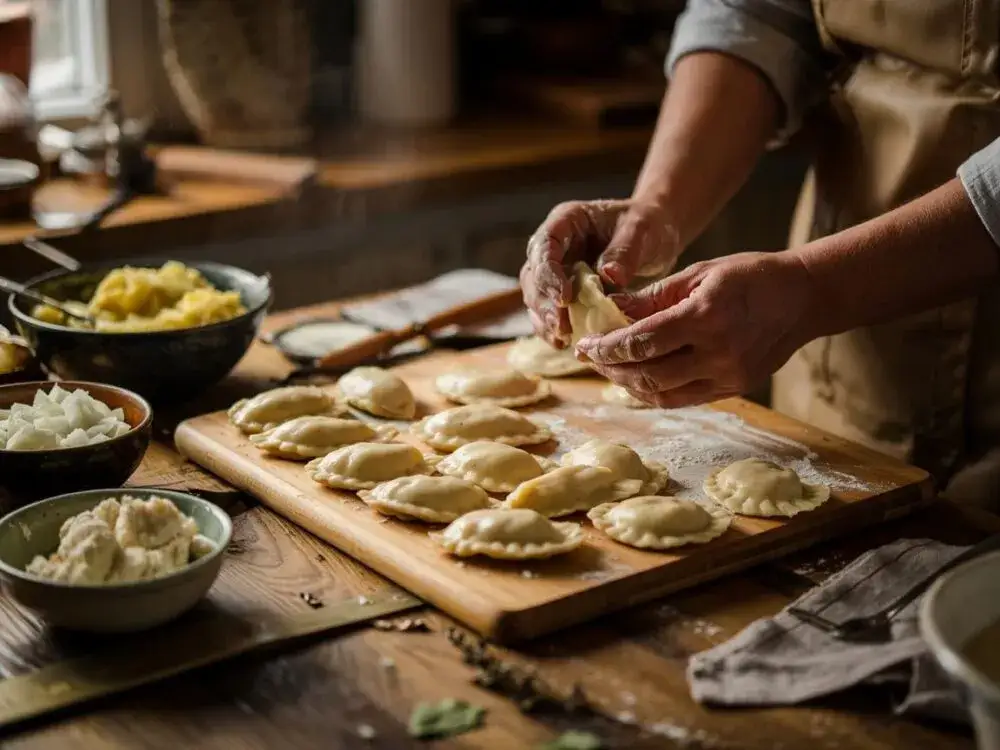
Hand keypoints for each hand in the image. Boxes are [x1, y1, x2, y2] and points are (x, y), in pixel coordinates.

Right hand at [519, 199, 680, 347]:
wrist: (654, 235)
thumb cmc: (647, 224)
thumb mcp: (642, 230)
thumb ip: (625, 251)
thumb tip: (609, 276)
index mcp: (567, 220)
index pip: (544, 245)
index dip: (549, 273)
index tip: (564, 298)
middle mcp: (554, 245)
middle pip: (533, 275)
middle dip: (544, 303)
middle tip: (561, 327)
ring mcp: (556, 269)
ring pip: (536, 296)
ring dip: (545, 319)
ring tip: (562, 339)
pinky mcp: (564, 291)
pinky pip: (550, 311)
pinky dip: (554, 327)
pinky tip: (565, 343)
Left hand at [575, 251, 815, 407]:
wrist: (805, 297)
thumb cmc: (750, 276)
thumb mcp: (698, 274)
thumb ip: (652, 298)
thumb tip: (610, 311)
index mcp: (706, 317)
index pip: (641, 343)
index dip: (606, 348)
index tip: (584, 344)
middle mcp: (718, 353)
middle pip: (647, 374)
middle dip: (611, 368)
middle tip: (591, 357)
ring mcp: (728, 376)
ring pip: (662, 395)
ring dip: (629, 385)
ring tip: (610, 369)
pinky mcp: (734, 389)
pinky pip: (683, 399)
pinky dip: (655, 392)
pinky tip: (638, 378)